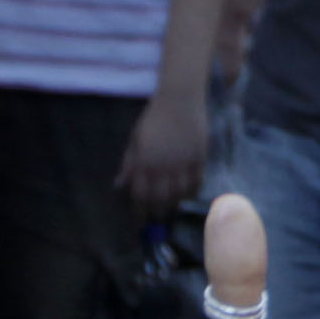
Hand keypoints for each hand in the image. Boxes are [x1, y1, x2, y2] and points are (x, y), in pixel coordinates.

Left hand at [119, 85, 208, 212]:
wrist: (181, 99)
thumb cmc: (154, 118)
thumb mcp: (135, 140)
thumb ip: (129, 164)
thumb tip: (120, 185)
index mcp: (143, 161)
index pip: (140, 195)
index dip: (140, 210)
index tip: (140, 219)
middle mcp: (163, 166)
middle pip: (160, 199)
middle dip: (157, 212)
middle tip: (156, 219)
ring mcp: (182, 163)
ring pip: (179, 195)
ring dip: (174, 205)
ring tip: (171, 210)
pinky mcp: (199, 159)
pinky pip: (196, 183)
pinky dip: (191, 193)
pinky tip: (187, 197)